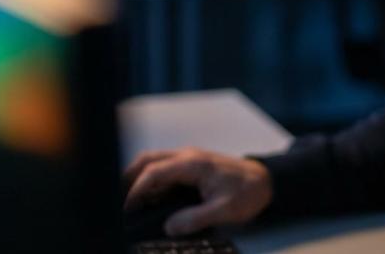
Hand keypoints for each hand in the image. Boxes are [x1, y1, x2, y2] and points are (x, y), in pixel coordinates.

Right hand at [123, 147, 273, 235]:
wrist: (266, 181)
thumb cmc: (248, 192)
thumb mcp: (225, 210)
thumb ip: (196, 218)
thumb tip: (169, 227)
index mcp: (192, 164)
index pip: (154, 172)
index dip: (137, 190)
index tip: (127, 208)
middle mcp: (187, 156)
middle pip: (148, 159)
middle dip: (129, 177)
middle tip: (118, 199)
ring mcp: (189, 159)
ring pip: (155, 162)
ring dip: (140, 178)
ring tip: (129, 201)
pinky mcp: (192, 166)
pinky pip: (165, 169)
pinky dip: (152, 181)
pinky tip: (149, 199)